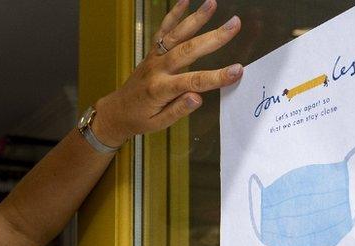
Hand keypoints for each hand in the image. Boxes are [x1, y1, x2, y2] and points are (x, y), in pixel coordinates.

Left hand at [91, 0, 243, 146]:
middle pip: (188, 50)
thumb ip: (178, 110)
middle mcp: (157, 69)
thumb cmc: (140, 119)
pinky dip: (173, 14)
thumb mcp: (159, 124)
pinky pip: (162, 30)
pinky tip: (185, 1)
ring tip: (212, 4)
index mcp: (160, 90)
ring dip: (195, 18)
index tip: (237, 71)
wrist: (117, 111)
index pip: (193, 81)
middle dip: (213, 38)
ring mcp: (154, 57)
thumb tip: (197, 97)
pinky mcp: (152, 51)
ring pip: (176, 35)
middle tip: (234, 25)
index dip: (216, 77)